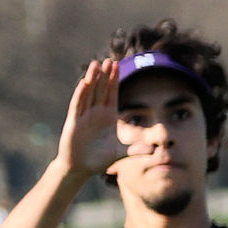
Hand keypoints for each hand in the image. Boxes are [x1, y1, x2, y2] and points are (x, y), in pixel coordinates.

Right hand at [57, 58, 127, 179]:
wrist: (81, 168)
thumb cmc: (99, 159)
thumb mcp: (120, 153)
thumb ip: (135, 150)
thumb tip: (154, 151)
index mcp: (107, 116)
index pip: (111, 93)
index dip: (114, 79)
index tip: (117, 64)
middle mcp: (95, 112)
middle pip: (100, 89)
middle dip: (104, 75)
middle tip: (108, 59)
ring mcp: (84, 116)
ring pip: (89, 93)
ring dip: (92, 79)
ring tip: (95, 64)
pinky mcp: (74, 122)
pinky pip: (77, 106)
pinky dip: (81, 94)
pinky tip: (84, 83)